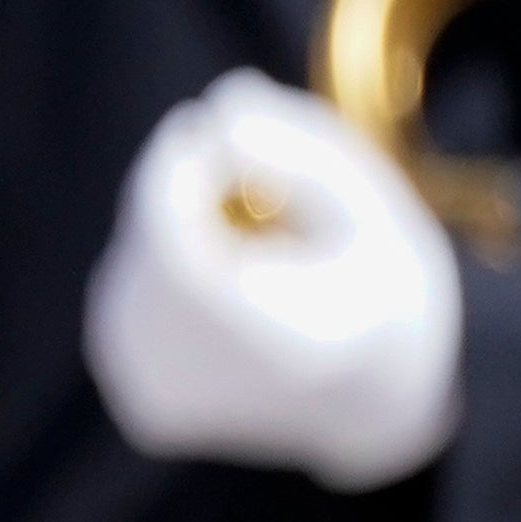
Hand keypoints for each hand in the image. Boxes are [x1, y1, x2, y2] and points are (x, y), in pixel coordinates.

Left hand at [88, 68, 463, 490]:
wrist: (380, 419)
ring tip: (254, 253)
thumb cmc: (390, 307)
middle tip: (240, 179)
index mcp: (272, 349)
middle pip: (151, 245)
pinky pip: (130, 302)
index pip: (170, 230)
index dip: (176, 164)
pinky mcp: (141, 404)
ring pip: (134, 268)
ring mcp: (157, 397)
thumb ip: (308, 152)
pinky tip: (231, 294)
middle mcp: (203, 384)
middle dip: (184, 195)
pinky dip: (168, 278)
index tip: (205, 123)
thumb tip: (224, 101)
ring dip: (177, 235)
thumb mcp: (380, 218)